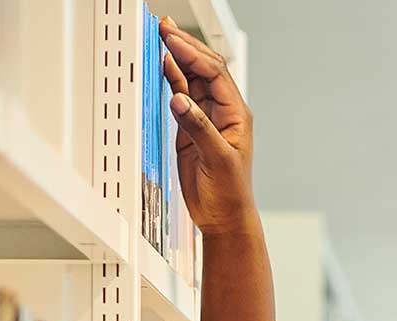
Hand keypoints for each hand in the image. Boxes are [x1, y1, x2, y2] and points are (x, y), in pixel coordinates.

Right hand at [159, 18, 255, 235]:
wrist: (223, 217)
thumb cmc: (231, 193)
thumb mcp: (218, 159)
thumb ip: (199, 129)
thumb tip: (180, 100)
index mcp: (236, 115)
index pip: (214, 73)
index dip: (192, 53)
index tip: (171, 39)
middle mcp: (223, 112)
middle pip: (204, 69)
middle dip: (185, 46)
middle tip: (163, 27)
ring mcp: (206, 118)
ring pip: (191, 79)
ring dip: (176, 58)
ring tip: (160, 37)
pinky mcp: (191, 128)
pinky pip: (180, 96)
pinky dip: (170, 80)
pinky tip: (161, 65)